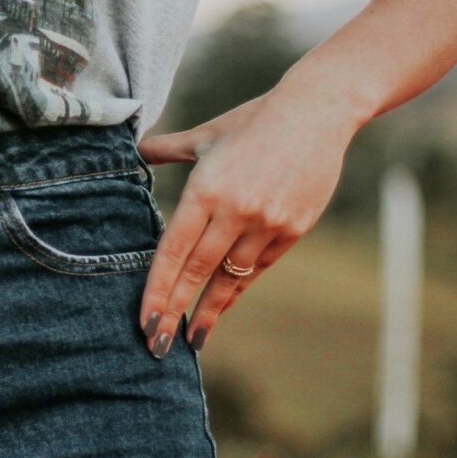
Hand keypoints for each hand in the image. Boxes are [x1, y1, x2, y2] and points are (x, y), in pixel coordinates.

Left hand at [136, 92, 356, 356]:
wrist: (318, 113)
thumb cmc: (252, 121)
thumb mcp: (206, 135)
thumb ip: (168, 148)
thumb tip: (138, 151)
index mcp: (206, 189)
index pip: (173, 250)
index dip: (157, 289)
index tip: (145, 320)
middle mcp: (235, 212)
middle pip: (197, 272)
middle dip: (175, 311)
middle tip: (157, 345)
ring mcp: (266, 223)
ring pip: (230, 276)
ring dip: (209, 309)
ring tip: (192, 338)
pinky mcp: (292, 230)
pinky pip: (257, 268)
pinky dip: (237, 289)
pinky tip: (221, 306)